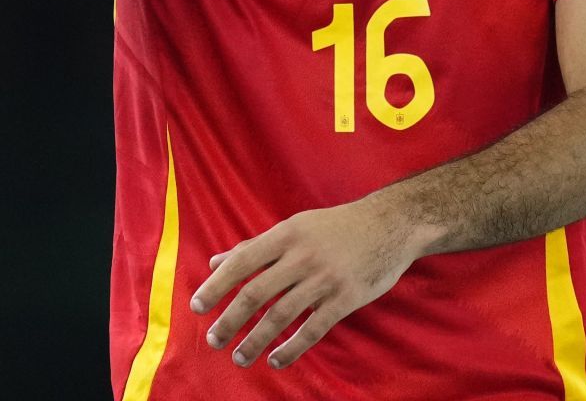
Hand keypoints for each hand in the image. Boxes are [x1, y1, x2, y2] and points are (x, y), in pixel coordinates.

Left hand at [188, 198, 425, 369]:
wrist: (389, 224)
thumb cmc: (335, 226)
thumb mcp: (294, 227)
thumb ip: (255, 246)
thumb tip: (215, 262)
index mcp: (284, 235)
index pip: (241, 263)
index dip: (216, 287)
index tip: (196, 307)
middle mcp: (301, 257)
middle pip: (256, 293)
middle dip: (229, 320)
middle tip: (212, 340)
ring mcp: (324, 279)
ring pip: (281, 316)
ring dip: (256, 340)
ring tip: (239, 357)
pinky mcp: (345, 299)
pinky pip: (314, 329)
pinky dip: (292, 348)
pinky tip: (276, 360)